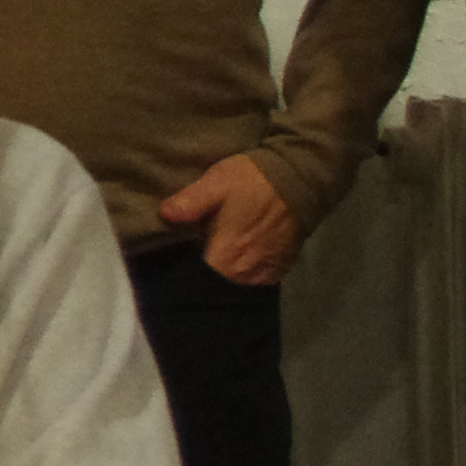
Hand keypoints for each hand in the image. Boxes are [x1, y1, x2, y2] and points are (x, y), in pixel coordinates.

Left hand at [155, 151, 301, 286]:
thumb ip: (189, 203)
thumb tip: (164, 215)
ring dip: (222, 275)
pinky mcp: (278, 272)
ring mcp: (264, 276)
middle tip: (193, 254)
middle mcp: (245, 276)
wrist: (302, 178)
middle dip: (200, 275)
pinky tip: (234, 257)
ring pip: (233, 286)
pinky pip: (252, 281)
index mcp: (225, 259)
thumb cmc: (253, 181)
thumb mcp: (216, 183)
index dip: (181, 271)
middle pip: (213, 287)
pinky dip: (241, 274)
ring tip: (213, 257)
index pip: (193, 281)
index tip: (172, 261)